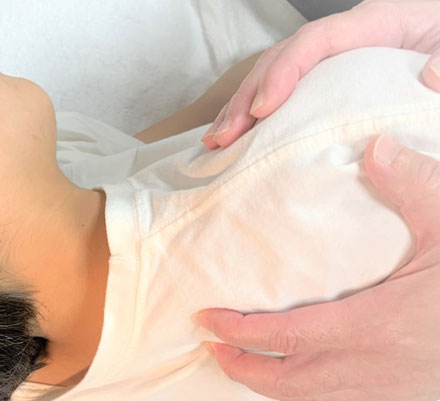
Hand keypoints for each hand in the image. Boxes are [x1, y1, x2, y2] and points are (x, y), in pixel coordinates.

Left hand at [194, 135, 439, 400]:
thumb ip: (413, 186)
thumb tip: (377, 146)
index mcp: (373, 326)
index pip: (284, 336)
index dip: (239, 331)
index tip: (206, 318)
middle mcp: (372, 365)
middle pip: (286, 380)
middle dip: (241, 367)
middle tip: (210, 347)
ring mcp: (390, 387)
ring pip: (311, 397)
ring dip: (271, 384)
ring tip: (243, 364)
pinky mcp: (406, 395)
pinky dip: (308, 392)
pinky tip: (302, 377)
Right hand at [202, 0, 439, 149]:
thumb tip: (430, 78)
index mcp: (376, 22)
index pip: (316, 40)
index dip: (283, 72)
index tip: (263, 110)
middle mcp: (346, 38)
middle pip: (281, 58)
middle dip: (247, 97)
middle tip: (226, 136)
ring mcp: (335, 59)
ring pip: (275, 74)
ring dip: (242, 108)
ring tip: (219, 141)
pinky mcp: (333, 80)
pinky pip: (288, 91)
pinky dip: (258, 115)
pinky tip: (241, 138)